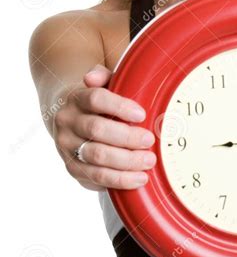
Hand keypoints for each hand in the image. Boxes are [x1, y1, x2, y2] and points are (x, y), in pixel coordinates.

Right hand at [53, 64, 155, 190]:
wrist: (71, 120)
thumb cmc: (98, 103)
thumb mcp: (103, 85)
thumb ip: (104, 77)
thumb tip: (93, 76)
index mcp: (76, 98)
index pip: (95, 99)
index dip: (119, 106)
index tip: (142, 114)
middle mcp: (67, 122)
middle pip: (97, 129)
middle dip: (127, 137)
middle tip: (150, 140)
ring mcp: (67, 147)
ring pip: (96, 155)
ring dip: (126, 161)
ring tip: (149, 161)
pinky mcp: (72, 168)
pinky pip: (96, 177)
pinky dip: (119, 180)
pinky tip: (138, 179)